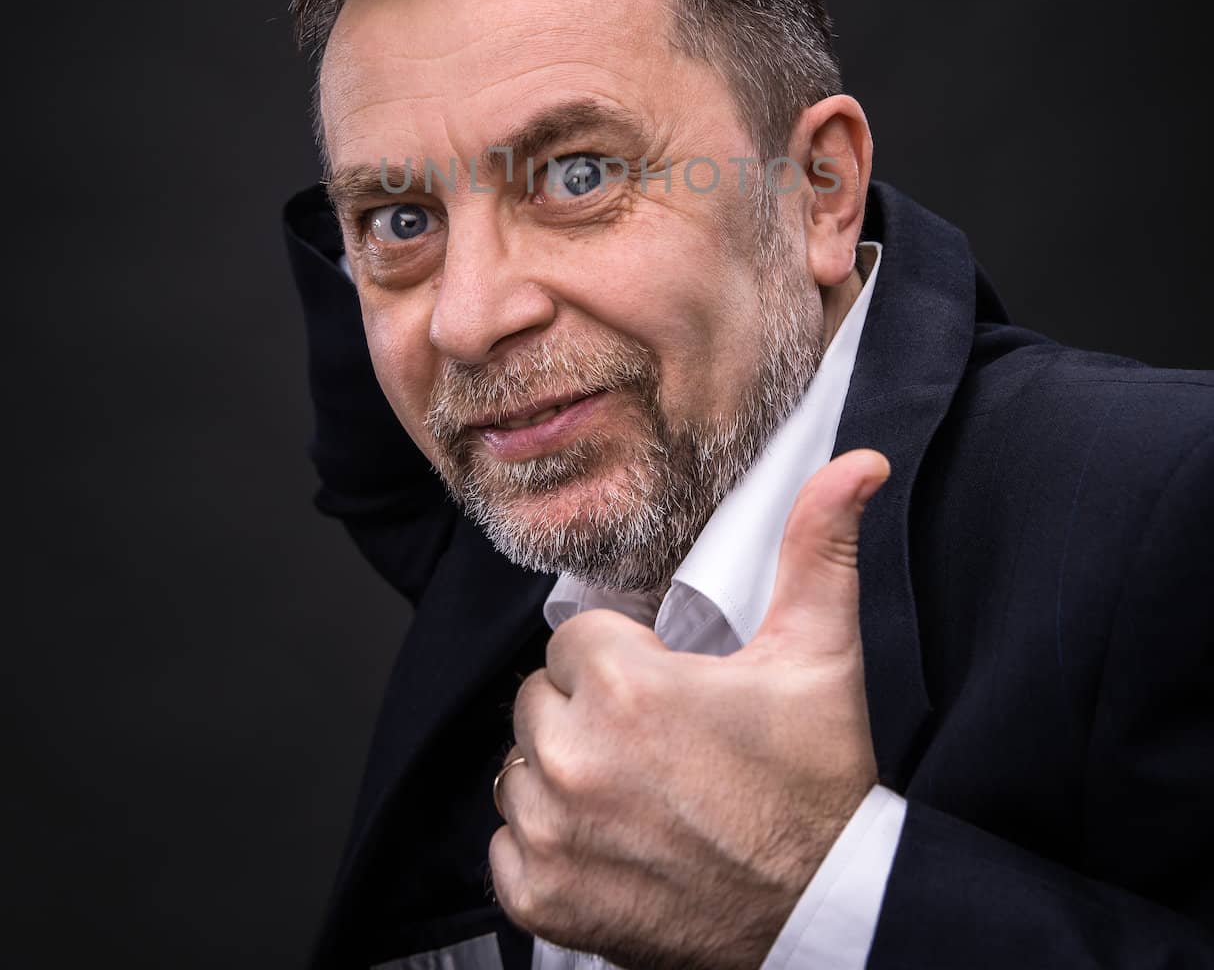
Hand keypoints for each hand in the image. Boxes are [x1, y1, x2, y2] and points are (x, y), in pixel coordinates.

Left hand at [488, 448, 890, 969]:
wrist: (822, 914)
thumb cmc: (817, 786)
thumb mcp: (822, 654)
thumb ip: (819, 546)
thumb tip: (856, 464)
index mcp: (628, 689)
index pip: (574, 637)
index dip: (620, 656)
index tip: (662, 685)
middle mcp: (576, 761)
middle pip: (539, 697)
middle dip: (586, 708)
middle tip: (654, 737)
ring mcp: (555, 837)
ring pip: (518, 768)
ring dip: (562, 772)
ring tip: (634, 787)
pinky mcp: (545, 900)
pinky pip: (507, 847)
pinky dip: (546, 846)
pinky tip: (608, 839)